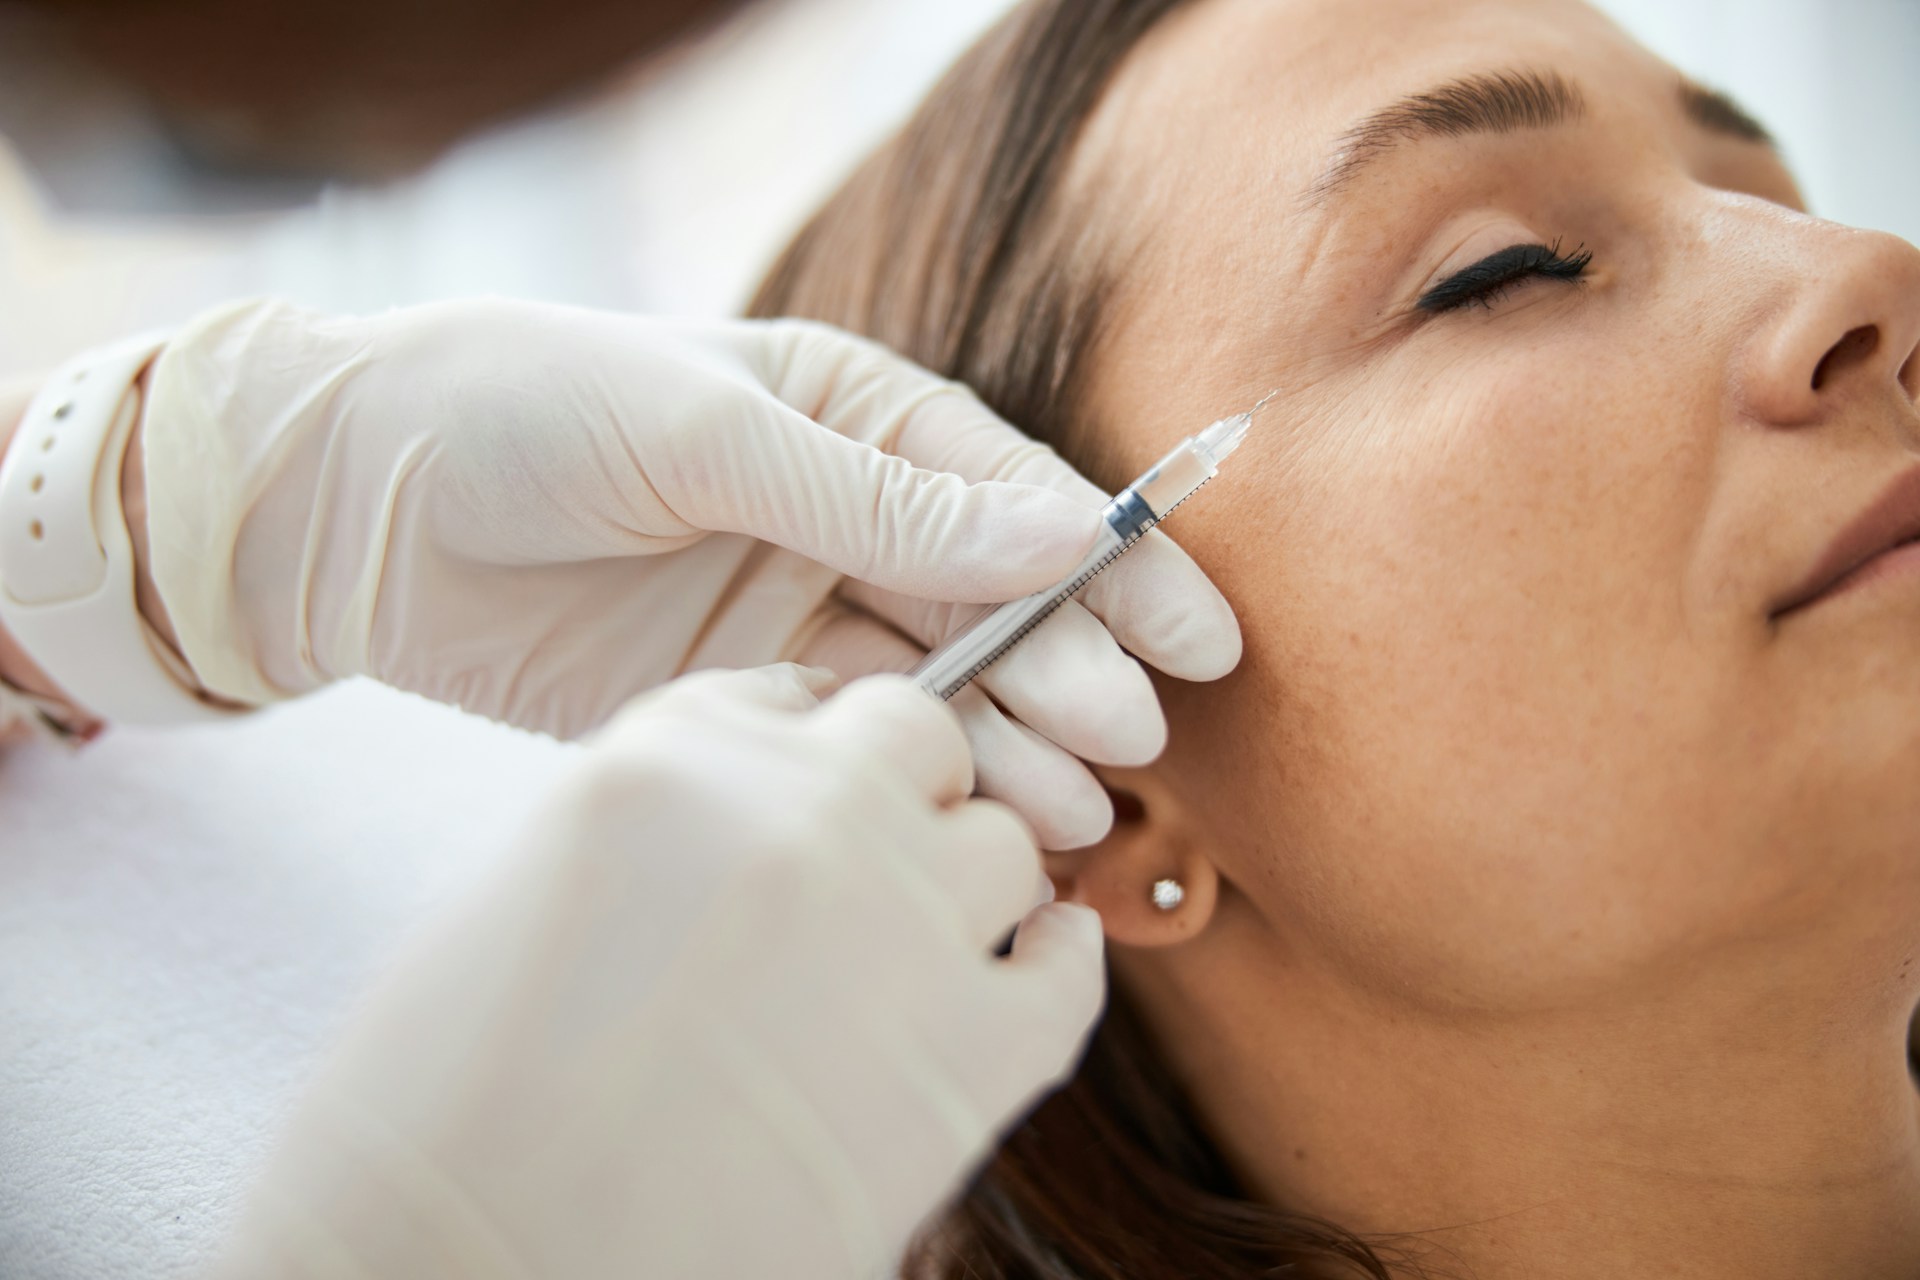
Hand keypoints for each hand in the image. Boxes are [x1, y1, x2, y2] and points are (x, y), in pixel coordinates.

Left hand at [136, 298, 1239, 846]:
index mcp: (854, 414)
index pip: (1013, 492)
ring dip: (1014, 741)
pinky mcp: (744, 698)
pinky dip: (923, 777)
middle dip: (1072, 666)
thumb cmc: (526, 409)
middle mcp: (845, 518)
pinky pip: (858, 741)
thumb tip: (1050, 536)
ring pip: (941, 685)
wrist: (352, 504)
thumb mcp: (707, 431)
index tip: (1196, 633)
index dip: (1112, 564)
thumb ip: (875, 497)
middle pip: (995, 601)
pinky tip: (981, 818)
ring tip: (1077, 808)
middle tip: (1135, 735)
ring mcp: (797, 613)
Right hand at [213, 666, 1104, 1279]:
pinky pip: (1068, 968)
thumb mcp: (523, 896)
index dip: (815, 755)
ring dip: (970, 890)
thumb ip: (660, 828)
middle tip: (872, 874)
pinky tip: (1031, 974)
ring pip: (1004, 845)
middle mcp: (801, 809)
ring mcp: (898, 922)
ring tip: (919, 954)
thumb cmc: (445, 1116)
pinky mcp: (971, 1056)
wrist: (467, 1278)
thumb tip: (741, 837)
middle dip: (906, 793)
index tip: (816, 799)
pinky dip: (1058, 964)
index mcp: (671, 756)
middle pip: (917, 741)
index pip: (798, 697)